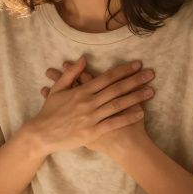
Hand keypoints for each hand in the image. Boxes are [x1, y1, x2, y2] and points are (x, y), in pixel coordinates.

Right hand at [25, 56, 156, 156]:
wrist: (41, 135)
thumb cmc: (49, 112)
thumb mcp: (57, 90)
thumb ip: (71, 74)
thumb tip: (83, 59)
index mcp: (81, 91)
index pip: (106, 77)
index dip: (123, 70)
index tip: (137, 65)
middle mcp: (88, 102)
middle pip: (116, 89)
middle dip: (135, 80)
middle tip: (151, 74)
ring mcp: (91, 117)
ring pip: (117, 104)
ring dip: (136, 97)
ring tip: (151, 91)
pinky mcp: (92, 132)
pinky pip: (113, 123)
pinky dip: (127, 118)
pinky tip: (141, 113)